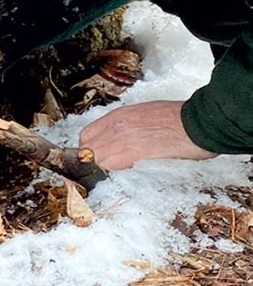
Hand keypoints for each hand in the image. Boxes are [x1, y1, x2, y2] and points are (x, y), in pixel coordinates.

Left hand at [78, 100, 217, 170]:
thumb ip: (126, 126)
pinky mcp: (135, 151)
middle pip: (88, 149)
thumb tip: (118, 140)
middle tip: (108, 166)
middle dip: (94, 160)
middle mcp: (117, 125)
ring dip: (106, 167)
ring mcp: (124, 137)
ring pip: (98, 159)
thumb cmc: (179, 118)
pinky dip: (116, 171)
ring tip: (122, 169)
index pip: (86, 135)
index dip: (88, 149)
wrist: (199, 122)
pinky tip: (129, 170)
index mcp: (119, 115)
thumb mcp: (144, 114)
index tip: (96, 156)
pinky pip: (113, 165)